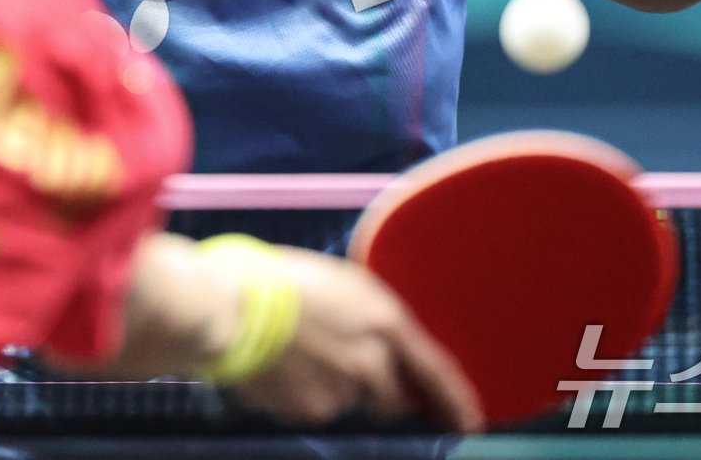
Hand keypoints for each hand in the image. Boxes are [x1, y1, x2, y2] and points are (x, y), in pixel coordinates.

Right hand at [234, 246, 483, 432]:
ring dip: (337, 386)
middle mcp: (373, 361)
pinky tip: (283, 367)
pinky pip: (318, 408)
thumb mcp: (341, 285)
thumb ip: (369, 318)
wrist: (231, 308)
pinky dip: (306, 394)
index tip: (469, 422)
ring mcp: (343, 391)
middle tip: (351, 369)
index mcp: (385, 321)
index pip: (436, 371)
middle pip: (395, 397)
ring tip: (300, 352)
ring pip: (351, 400)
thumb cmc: (280, 279)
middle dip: (383, 392)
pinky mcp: (313, 411)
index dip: (455, 401)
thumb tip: (379, 342)